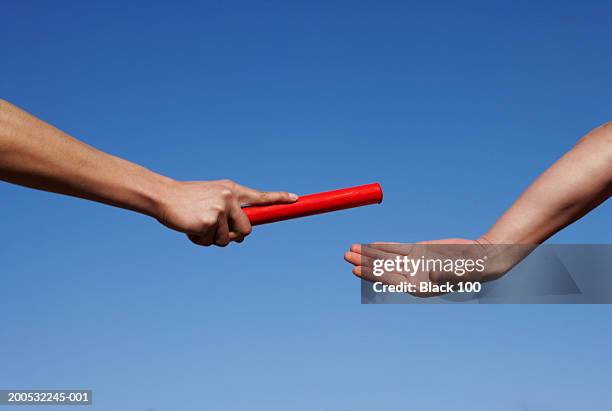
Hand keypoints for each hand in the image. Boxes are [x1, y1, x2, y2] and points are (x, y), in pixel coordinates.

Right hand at [156, 179, 296, 246]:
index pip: (260, 195)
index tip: (295, 199)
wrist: (163, 196)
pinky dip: (200, 241)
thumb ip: (229, 214)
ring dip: (212, 239)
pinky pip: (212, 242)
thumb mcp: (212, 199)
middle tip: (213, 228)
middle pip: (247, 230)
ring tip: (197, 224)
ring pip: (228, 240)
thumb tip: (241, 238)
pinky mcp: (210, 221)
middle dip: (233, 236)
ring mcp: (221, 209)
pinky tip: (190, 228)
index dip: (279, 198)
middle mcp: (230, 197)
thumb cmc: (187, 200)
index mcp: (232, 190)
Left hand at [344, 238, 530, 296]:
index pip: (389, 280)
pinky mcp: (417, 251)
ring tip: (350, 249)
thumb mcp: (459, 273)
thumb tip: (429, 275)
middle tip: (345, 256)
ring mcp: (413, 263)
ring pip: (385, 258)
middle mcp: (412, 276)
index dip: (372, 274)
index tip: (356, 269)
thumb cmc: (472, 270)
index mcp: (419, 286)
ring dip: (368, 254)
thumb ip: (444, 275)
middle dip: (363, 262)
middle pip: (382, 269)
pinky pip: (395, 248)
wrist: (481, 258)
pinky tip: (368, 245)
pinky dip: (381, 246)